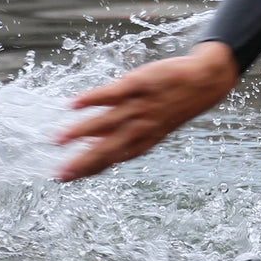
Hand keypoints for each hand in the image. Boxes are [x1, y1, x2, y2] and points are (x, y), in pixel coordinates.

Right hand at [55, 40, 238, 180]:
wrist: (202, 82)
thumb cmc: (175, 106)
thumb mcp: (155, 129)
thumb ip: (128, 139)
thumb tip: (98, 145)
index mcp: (142, 143)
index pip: (110, 161)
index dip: (88, 170)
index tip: (66, 179)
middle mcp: (138, 129)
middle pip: (104, 149)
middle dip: (80, 162)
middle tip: (59, 173)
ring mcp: (137, 108)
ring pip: (104, 123)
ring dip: (79, 132)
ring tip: (57, 139)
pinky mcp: (136, 85)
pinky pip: (110, 94)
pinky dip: (91, 100)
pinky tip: (72, 104)